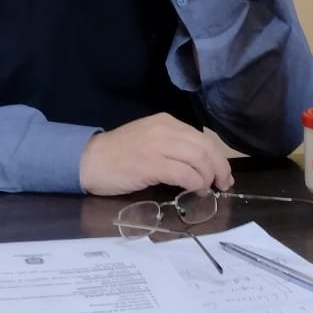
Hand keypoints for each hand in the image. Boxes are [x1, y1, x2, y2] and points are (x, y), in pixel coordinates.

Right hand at [78, 113, 235, 195]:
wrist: (89, 160)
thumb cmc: (118, 154)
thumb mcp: (149, 140)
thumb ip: (172, 146)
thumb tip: (199, 165)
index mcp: (166, 122)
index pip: (203, 138)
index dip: (218, 158)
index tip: (222, 174)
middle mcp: (165, 129)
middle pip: (205, 148)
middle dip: (219, 168)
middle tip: (222, 185)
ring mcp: (158, 146)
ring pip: (199, 159)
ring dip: (208, 177)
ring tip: (208, 189)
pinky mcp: (151, 164)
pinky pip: (184, 173)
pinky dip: (195, 183)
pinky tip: (194, 191)